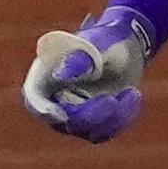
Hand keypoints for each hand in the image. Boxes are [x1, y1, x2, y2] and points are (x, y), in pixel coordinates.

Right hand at [19, 5, 153, 142]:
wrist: (127, 45)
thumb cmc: (107, 37)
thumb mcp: (98, 42)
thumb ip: (81, 58)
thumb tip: (61, 74)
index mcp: (46, 72)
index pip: (34, 95)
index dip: (42, 108)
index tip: (59, 114)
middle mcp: (56, 97)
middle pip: (64, 119)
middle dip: (90, 114)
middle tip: (113, 99)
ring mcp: (75, 113)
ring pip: (88, 130)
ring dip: (111, 117)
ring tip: (131, 92)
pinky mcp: (95, 123)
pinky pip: (106, 130)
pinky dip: (122, 117)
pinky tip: (133, 96)